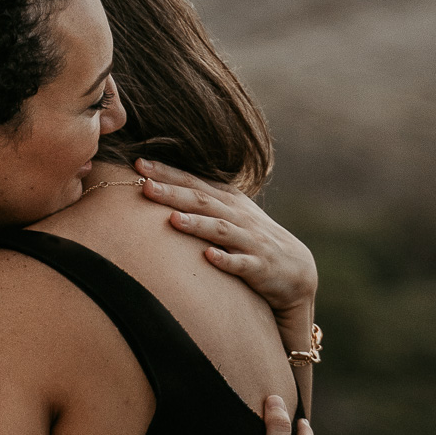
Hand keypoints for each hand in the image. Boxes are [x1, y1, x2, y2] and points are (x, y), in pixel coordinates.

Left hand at [134, 159, 317, 321]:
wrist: (296, 270)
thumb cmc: (253, 239)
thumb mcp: (232, 214)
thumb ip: (203, 200)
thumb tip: (164, 184)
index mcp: (228, 202)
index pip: (195, 182)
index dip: (168, 173)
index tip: (139, 164)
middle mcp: (238, 217)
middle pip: (202, 201)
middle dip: (174, 193)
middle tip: (145, 186)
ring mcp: (249, 241)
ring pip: (220, 229)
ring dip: (197, 224)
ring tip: (172, 219)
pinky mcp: (259, 267)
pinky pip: (240, 264)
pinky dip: (225, 260)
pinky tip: (208, 257)